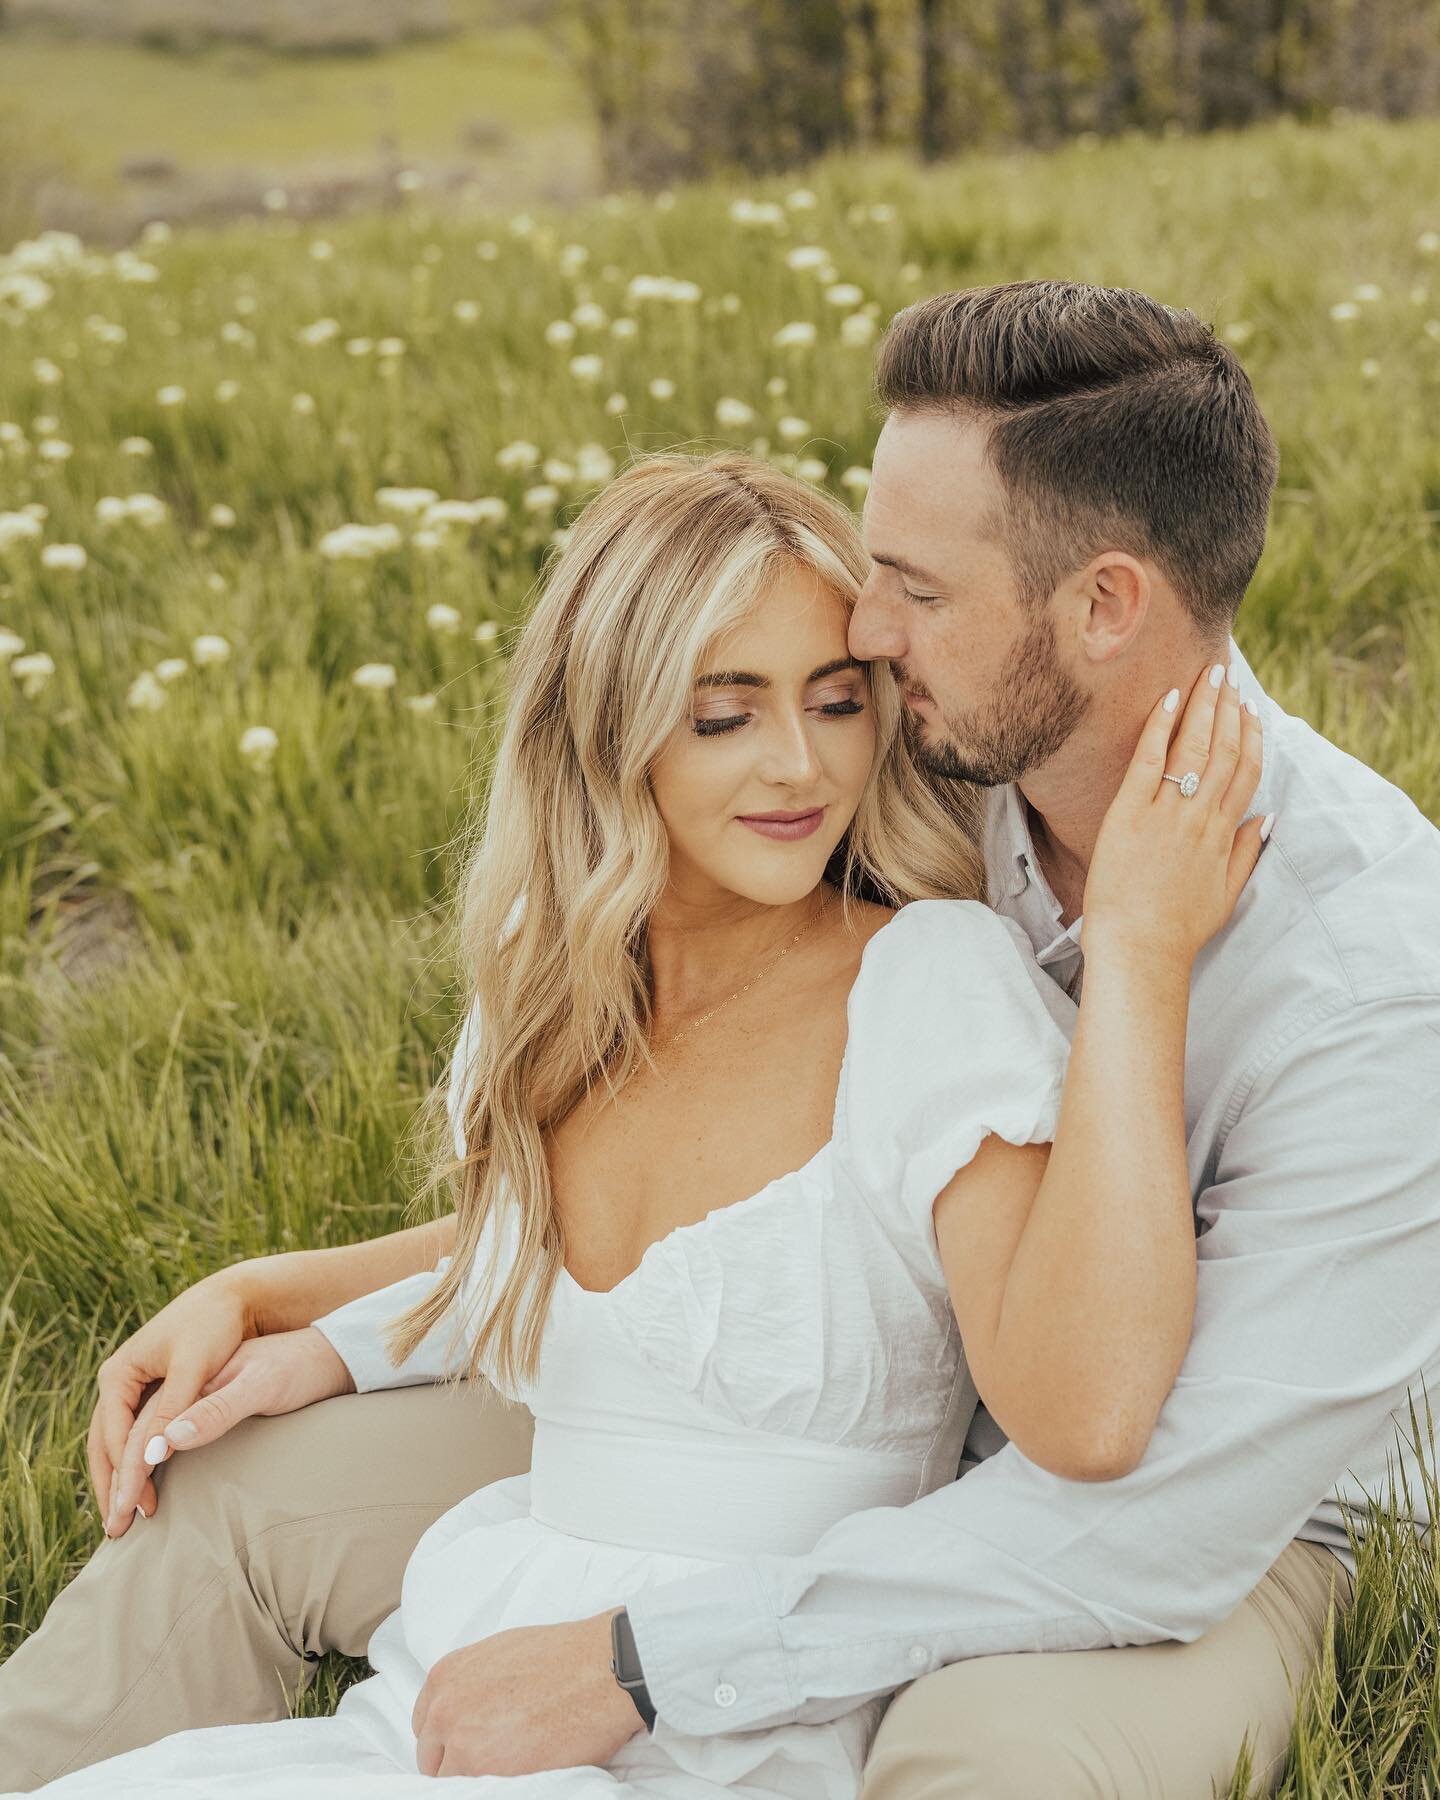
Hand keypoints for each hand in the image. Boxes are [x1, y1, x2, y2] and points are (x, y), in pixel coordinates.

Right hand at [94, 1270, 353, 1538]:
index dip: (124, 1476)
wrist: (234, 1297)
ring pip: (116, 1443)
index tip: (133, 1510)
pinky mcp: (154, 1392)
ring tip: (130, 1515)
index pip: (113, 1438)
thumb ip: (175, 1408)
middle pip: (104, 1445)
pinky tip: (148, 1485)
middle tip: (118, 1528)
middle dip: (111, 1486)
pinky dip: (139, 1462)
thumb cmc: (214, 1327)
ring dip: (122, 1478)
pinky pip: (137, 1435)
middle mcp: (119, 1382)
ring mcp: (134, 1388)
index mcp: (119, 1375)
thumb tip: (153, 1456)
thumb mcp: (193, 1367)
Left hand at [411, 1610, 644, 1777]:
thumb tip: (467, 1711)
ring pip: (453, 1782)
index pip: (426, 1727)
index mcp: (445, 1676)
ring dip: (478, 1778)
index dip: (449, 1739)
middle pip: (433, 1759)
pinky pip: (479, 1793)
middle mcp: (444, 1710)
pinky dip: (495, 1789)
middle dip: (459, 1762)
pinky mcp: (487, 1774)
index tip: (468, 1744)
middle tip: (495, 1759)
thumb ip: (470, 1684)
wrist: (599, 1670)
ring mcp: (462, 1745)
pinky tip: (518, 1773)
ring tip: (512, 1765)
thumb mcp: (499, 1653)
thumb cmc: (562, 1656)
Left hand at [1083, 657, 1267, 968]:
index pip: (1246, 771)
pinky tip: (1169, 698)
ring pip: (1194, 747)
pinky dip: (1161, 725)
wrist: (1138, 948)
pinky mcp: (1130, 813)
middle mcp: (1200, 816)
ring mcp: (1166, 812)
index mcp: (1223, 833)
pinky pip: (1149, 759)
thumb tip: (1264, 819)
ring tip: (1208, 675)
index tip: (1251, 710)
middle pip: (1223, 749)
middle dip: (1229, 707)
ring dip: (1204, 706)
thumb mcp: (1225, 894)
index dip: (1251, 735)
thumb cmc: (1177, 929)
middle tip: (1228, 675)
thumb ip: (1245, 853)